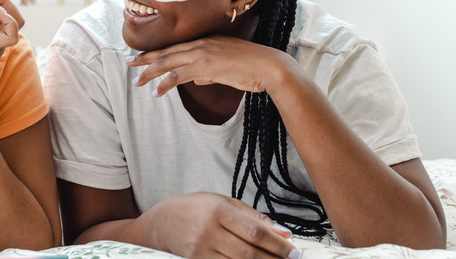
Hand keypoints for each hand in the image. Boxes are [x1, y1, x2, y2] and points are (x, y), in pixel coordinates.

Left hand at [127, 35, 293, 96]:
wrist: (269, 67)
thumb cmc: (252, 68)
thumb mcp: (226, 68)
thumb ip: (208, 73)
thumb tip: (196, 81)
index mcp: (206, 41)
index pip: (175, 47)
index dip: (156, 52)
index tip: (140, 56)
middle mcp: (201, 44)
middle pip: (166, 51)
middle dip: (145, 58)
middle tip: (127, 63)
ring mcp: (202, 53)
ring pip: (168, 62)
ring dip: (150, 72)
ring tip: (137, 82)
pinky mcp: (206, 65)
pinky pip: (178, 75)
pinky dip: (165, 84)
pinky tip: (156, 92)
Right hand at [146, 192, 297, 258]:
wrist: (161, 222)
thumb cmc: (195, 208)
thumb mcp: (223, 202)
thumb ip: (253, 216)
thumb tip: (283, 232)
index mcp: (217, 210)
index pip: (254, 231)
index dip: (278, 244)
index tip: (294, 251)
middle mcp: (208, 230)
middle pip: (249, 252)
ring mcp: (201, 249)